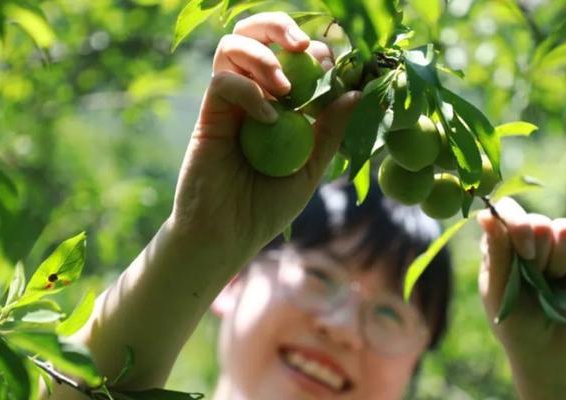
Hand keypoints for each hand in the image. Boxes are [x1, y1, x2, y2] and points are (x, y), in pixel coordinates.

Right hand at [170, 12, 359, 264]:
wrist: (227, 235)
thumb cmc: (267, 207)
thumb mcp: (310, 169)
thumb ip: (329, 132)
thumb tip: (356, 93)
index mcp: (278, 103)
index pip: (291, 56)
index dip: (314, 51)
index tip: (335, 67)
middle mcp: (251, 95)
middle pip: (255, 34)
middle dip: (280, 27)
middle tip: (305, 47)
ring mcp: (228, 104)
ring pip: (232, 46)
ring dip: (263, 55)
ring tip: (286, 86)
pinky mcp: (209, 115)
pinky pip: (224, 82)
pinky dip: (249, 91)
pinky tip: (269, 118)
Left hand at [477, 197, 565, 398]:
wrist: (549, 350)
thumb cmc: (514, 322)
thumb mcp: (499, 291)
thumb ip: (496, 253)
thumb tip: (484, 214)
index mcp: (500, 242)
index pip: (507, 208)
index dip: (519, 225)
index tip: (526, 254)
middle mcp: (528, 237)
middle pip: (541, 223)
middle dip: (541, 257)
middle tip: (538, 282)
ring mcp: (557, 245)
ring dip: (562, 262)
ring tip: (556, 283)